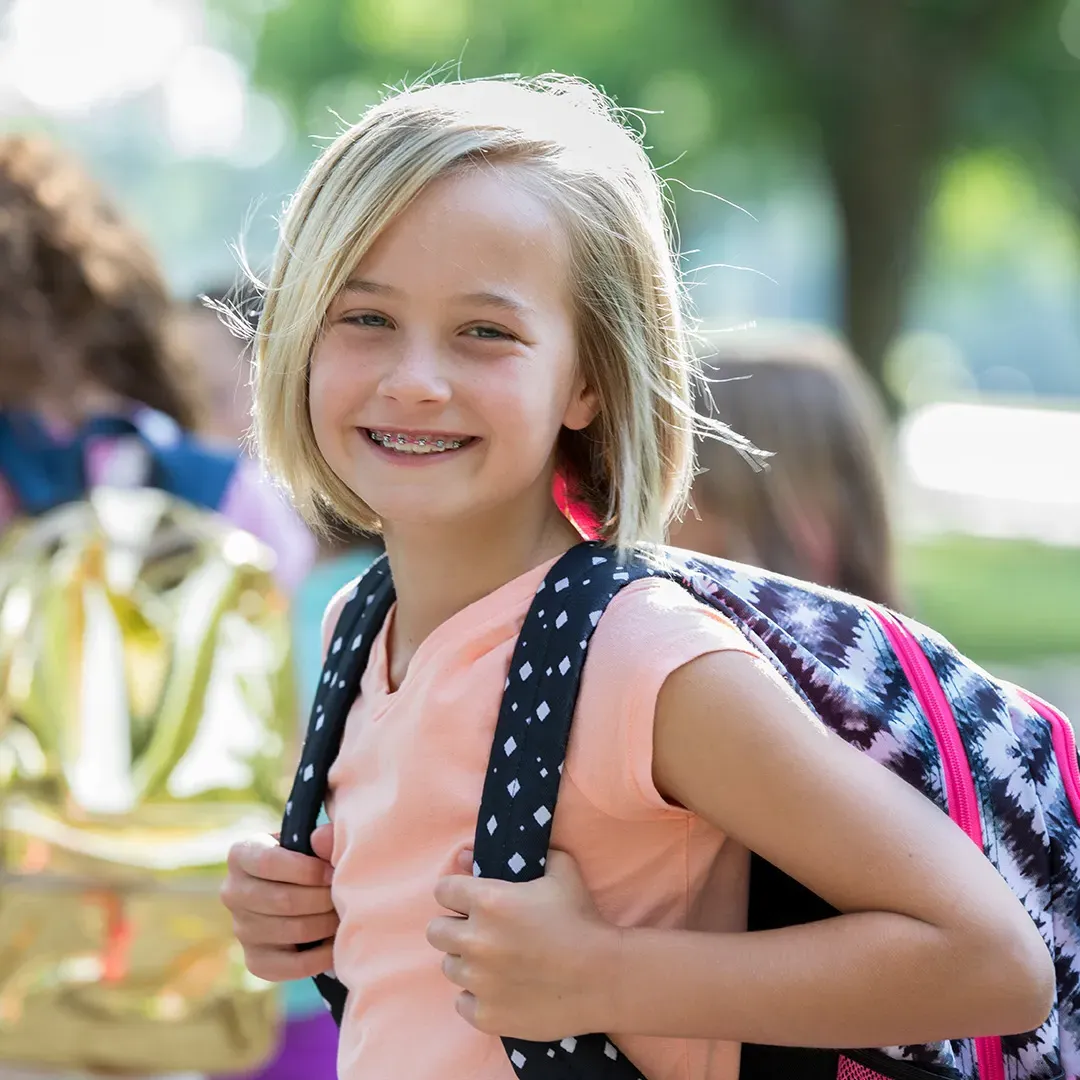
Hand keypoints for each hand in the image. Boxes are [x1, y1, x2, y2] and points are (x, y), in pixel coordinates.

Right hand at [221, 824, 338, 981]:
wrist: (300, 889)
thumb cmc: (308, 858)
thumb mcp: (312, 842)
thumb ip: (322, 838)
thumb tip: (321, 838)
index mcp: (241, 854)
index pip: (267, 863)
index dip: (307, 869)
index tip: (333, 872)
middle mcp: (233, 892)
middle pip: (283, 901)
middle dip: (322, 899)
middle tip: (346, 896)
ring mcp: (241, 929)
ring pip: (292, 931)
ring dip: (326, 924)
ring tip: (344, 914)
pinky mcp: (256, 960)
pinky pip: (292, 965)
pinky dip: (321, 956)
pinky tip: (337, 942)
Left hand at [426, 848, 620, 1040]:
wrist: (605, 977)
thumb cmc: (581, 918)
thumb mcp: (560, 869)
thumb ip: (521, 854)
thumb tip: (469, 853)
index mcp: (488, 901)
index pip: (443, 891)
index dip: (457, 894)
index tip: (471, 901)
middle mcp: (475, 940)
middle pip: (436, 931)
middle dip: (456, 928)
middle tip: (483, 933)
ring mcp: (478, 981)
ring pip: (449, 967)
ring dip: (468, 963)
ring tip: (497, 963)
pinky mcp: (485, 1015)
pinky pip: (462, 1002)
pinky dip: (477, 997)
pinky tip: (502, 989)